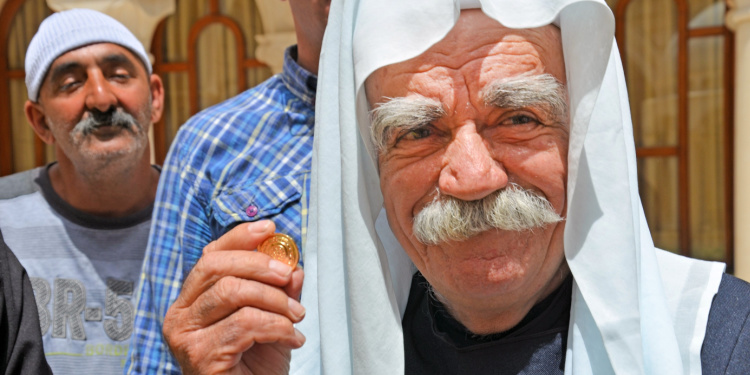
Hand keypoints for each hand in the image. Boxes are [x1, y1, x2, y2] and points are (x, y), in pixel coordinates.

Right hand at [163, 220, 304, 374]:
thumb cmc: (255, 367)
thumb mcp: (273, 319)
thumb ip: (278, 291)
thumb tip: (293, 264)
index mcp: (192, 300)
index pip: (210, 256)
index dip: (240, 238)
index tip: (270, 228)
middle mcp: (180, 315)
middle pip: (216, 266)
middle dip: (260, 264)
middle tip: (289, 276)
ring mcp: (186, 336)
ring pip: (232, 292)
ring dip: (275, 300)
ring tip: (297, 317)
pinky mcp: (200, 356)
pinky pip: (245, 324)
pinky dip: (278, 326)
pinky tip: (293, 339)